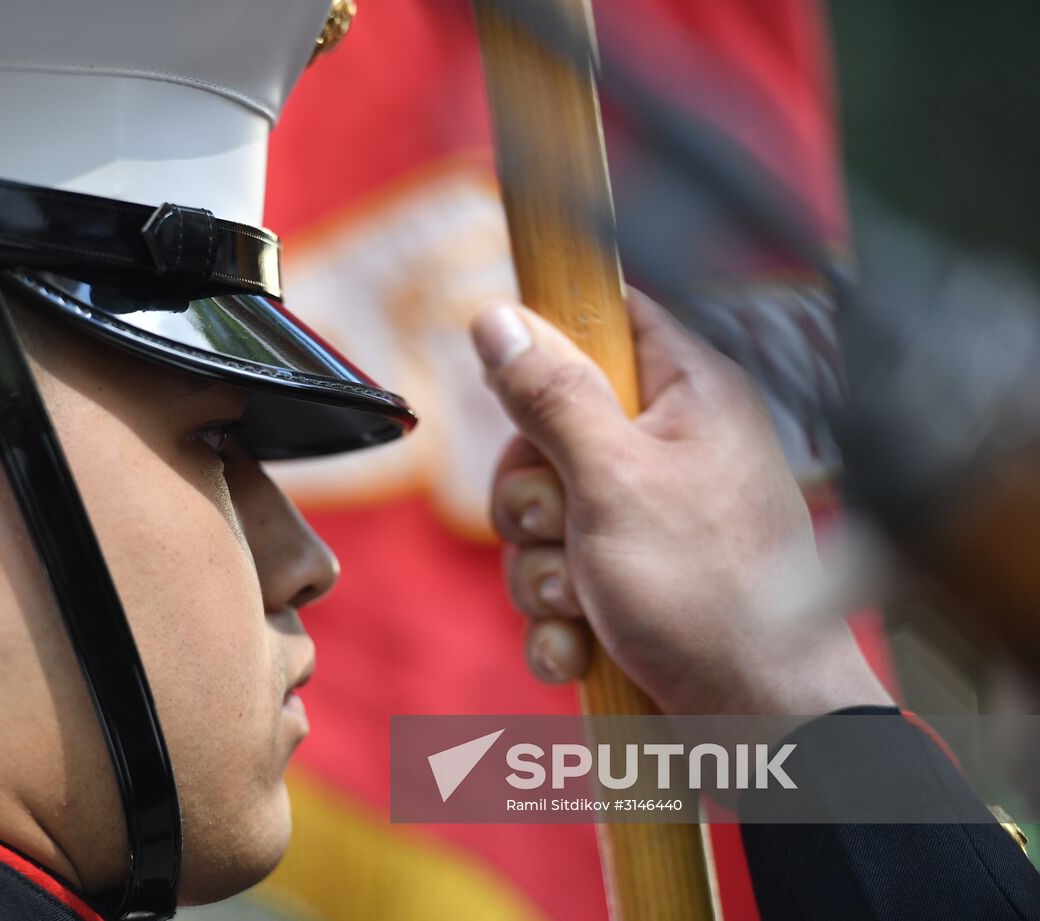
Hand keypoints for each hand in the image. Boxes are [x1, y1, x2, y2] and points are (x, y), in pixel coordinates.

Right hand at [471, 290, 890, 715]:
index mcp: (687, 397)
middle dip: (532, 498)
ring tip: (585, 604)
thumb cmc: (707, 593)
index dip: (551, 338)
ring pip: (542, 519)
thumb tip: (497, 318)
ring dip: (542, 572)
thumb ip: (551, 397)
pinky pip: (556, 584)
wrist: (759, 727)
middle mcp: (667, 452)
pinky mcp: (628, 587)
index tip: (518, 385)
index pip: (609, 319)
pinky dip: (558, 623)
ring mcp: (647, 523)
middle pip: (547, 431)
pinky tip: (584, 648)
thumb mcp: (614, 481)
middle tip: (564, 525)